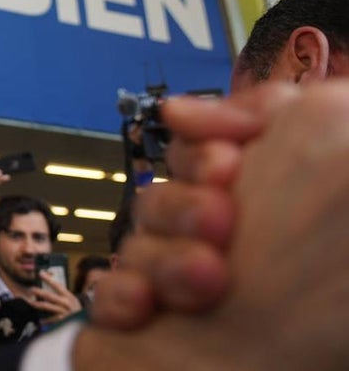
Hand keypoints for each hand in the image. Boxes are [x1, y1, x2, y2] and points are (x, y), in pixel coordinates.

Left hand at [29, 270, 81, 323]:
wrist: (87, 323)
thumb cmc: (76, 310)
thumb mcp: (72, 300)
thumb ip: (63, 294)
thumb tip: (52, 285)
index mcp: (69, 296)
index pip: (57, 285)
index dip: (48, 278)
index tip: (40, 273)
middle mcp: (66, 303)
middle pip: (50, 295)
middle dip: (40, 292)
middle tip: (31, 289)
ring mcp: (64, 312)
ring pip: (49, 306)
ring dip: (39, 304)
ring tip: (32, 302)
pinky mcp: (63, 321)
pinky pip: (51, 319)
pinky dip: (45, 320)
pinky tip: (40, 320)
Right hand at [79, 81, 348, 369]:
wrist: (337, 313)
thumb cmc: (340, 244)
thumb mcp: (325, 138)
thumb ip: (266, 111)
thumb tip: (178, 111)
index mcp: (243, 194)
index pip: (187, 158)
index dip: (196, 157)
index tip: (227, 167)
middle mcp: (205, 236)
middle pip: (154, 202)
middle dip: (180, 208)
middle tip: (220, 222)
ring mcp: (174, 280)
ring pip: (134, 251)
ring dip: (163, 260)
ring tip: (208, 277)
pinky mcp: (147, 324)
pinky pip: (109, 299)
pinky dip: (121, 296)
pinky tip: (145, 300)